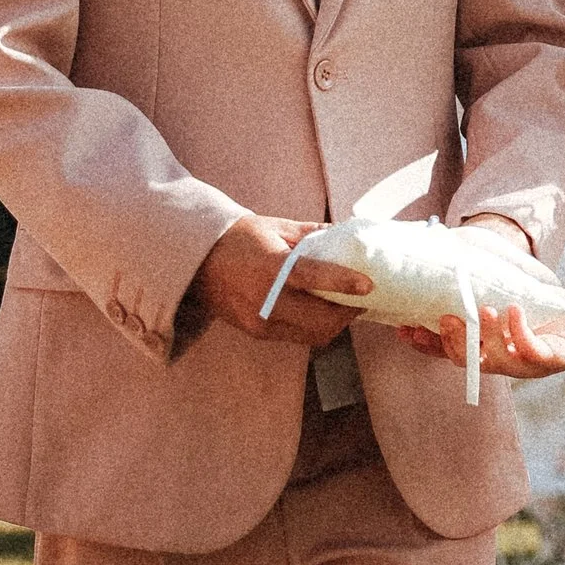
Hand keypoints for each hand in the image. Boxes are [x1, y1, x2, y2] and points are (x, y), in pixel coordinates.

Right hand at [190, 212, 370, 347]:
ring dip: (334, 324)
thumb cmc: (238, 238)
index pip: (311, 278)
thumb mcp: (277, 227)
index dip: (342, 283)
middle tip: (361, 300)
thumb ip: (313, 234)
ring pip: (312, 335)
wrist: (197, 261)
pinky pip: (296, 337)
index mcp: (270, 266)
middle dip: (347, 314)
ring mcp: (260, 321)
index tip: (368, 285)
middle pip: (319, 320)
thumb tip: (348, 234)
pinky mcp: (257, 333)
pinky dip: (315, 328)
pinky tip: (321, 313)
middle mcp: (264, 299)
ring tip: (344, 307)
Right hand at [408, 289, 564, 380]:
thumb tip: (450, 246)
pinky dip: (521, 333)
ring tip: (480, 309)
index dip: (425, 344)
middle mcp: (505, 362)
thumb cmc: (551, 314)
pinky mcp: (558, 358)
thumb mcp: (513, 292)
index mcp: (489, 349)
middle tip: (440, 318)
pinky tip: (514, 310)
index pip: (449, 351)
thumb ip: (485, 278)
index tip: (403, 328)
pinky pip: (534, 352)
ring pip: (497, 361)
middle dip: (449, 341)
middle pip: (466, 360)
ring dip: (484, 338)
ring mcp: (531, 364)